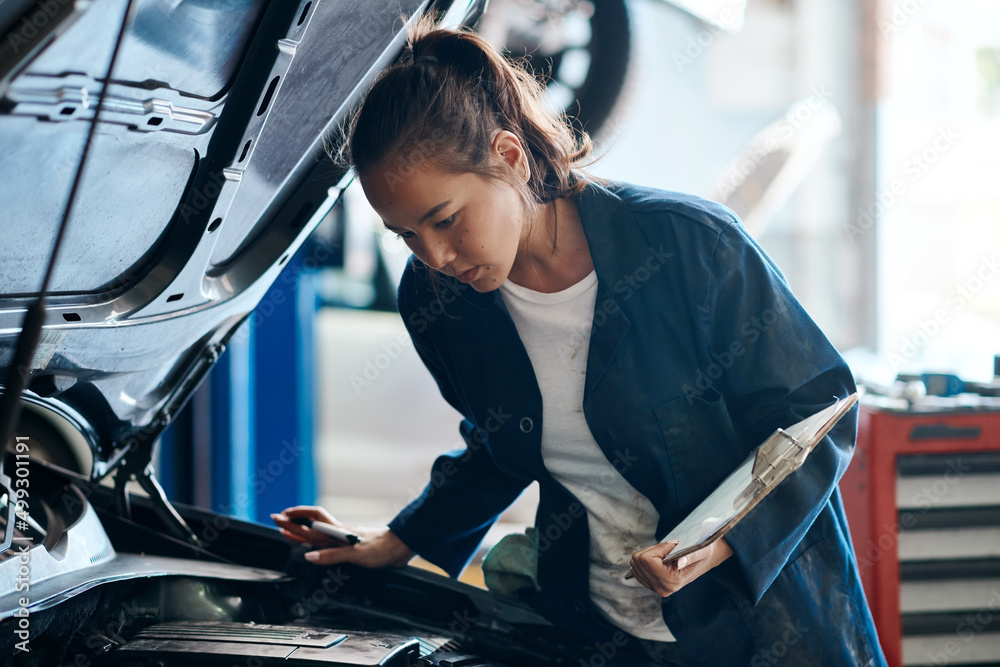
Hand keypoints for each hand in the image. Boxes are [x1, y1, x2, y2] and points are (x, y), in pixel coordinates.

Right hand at [271, 505, 413, 567]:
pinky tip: (314, 544)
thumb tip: (308, 556)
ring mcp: (344, 538)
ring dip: (302, 531)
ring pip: (318, 532)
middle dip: (293, 522)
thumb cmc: (380, 548)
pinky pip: (328, 541)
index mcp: (337, 532)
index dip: (296, 517)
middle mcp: (338, 533)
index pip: (312, 520)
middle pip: (311, 525)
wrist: (400, 547)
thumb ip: (331, 555)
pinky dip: (316, 541)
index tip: (279, 517)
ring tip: (288, 530)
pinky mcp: (351, 545)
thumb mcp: (355, 554)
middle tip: (276, 520)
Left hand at [628, 537, 732, 597]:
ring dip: (648, 554)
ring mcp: (655, 588)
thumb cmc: (703, 551)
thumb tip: (679, 562)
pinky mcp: (651, 585)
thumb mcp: (701, 550)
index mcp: (673, 581)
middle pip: (638, 561)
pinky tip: (659, 560)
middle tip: (669, 550)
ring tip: (665, 555)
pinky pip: (635, 568)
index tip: (672, 546)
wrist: (705, 560)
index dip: (657, 548)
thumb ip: (690, 556)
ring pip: (635, 563)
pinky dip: (644, 560)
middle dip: (652, 550)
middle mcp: (663, 588)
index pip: (647, 560)